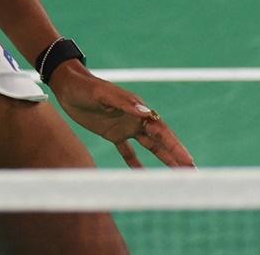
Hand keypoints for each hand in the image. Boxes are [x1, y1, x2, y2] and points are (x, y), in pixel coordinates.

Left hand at [49, 62, 194, 168]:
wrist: (67, 85)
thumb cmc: (86, 87)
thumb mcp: (103, 94)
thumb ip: (124, 103)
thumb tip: (147, 112)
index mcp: (137, 109)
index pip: (162, 131)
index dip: (175, 146)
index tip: (188, 161)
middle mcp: (135, 118)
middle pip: (161, 140)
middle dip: (176, 155)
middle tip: (192, 171)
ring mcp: (125, 126)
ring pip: (149, 146)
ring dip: (163, 158)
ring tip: (176, 175)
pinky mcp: (111, 132)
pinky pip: (127, 150)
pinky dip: (134, 162)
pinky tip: (141, 174)